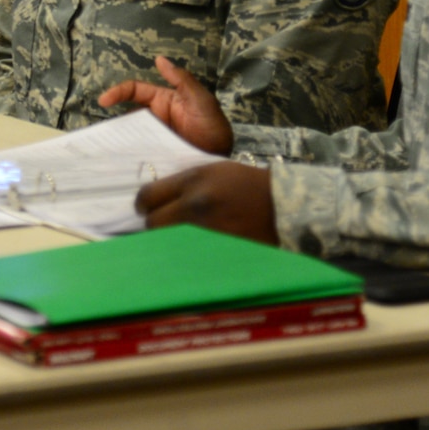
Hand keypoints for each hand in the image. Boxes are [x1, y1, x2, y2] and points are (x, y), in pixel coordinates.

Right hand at [97, 56, 233, 154]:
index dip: (118, 92)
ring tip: (107, 148)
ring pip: (129, 134)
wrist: (221, 161)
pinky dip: (126, 154)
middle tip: (103, 134)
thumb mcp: (201, 100)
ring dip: (119, 139)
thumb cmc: (213, 127)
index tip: (104, 101)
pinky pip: (136, 152)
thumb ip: (181, 80)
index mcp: (163, 100)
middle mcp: (155, 118)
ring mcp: (153, 137)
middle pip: (128, 114)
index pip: (135, 91)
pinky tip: (118, 159)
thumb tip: (159, 59)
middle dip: (114, 121)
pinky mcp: (153, 155)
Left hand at [136, 161, 276, 244]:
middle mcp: (194, 206)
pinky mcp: (214, 253)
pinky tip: (192, 252)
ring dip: (169, 242)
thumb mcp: (215, 171)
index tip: (145, 209)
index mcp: (194, 181)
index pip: (148, 196)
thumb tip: (157, 199)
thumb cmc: (250, 186)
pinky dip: (186, 256)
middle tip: (164, 226)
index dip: (143, 205)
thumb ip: (185, 184)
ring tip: (179, 239)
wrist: (285, 207)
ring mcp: (204, 232)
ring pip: (167, 243)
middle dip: (155, 224)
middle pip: (153, 222)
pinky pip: (186, 258)